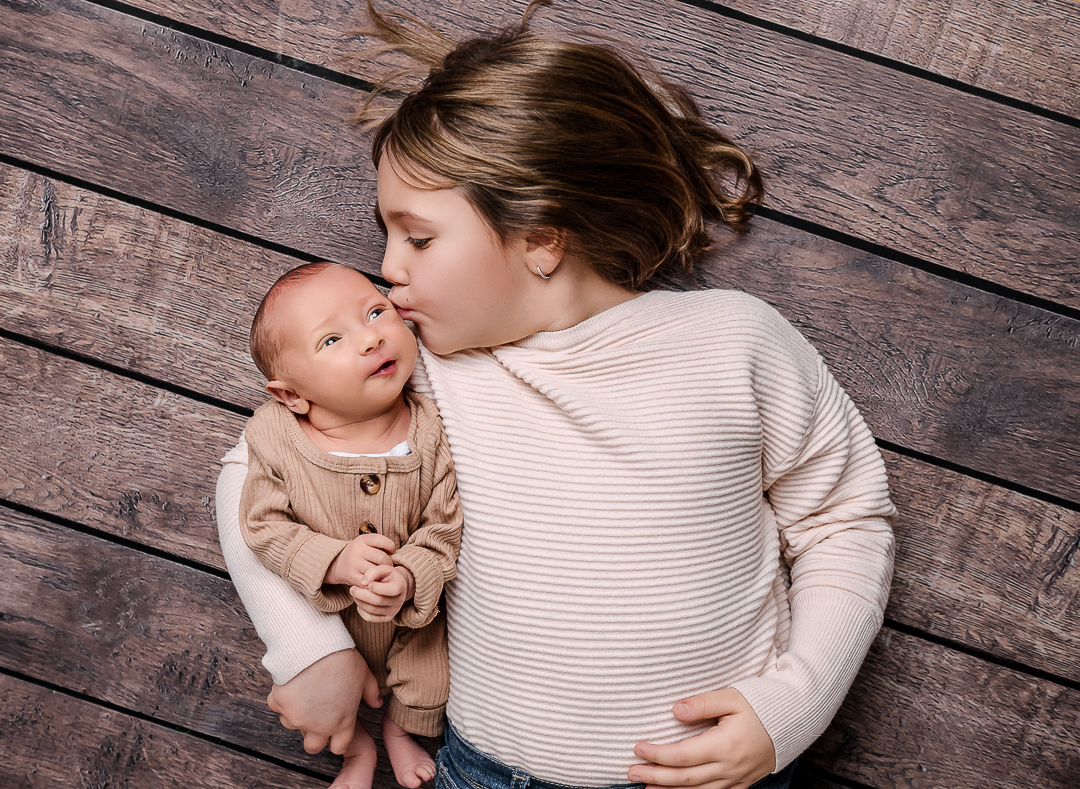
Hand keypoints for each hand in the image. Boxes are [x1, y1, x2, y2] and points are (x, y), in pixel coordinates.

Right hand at [266, 648, 381, 755]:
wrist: (316, 645)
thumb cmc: (343, 659)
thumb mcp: (365, 675)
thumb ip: (371, 693)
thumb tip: (377, 703)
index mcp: (342, 722)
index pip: (339, 747)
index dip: (337, 739)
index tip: (335, 728)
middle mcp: (319, 725)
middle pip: (313, 747)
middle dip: (314, 736)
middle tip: (316, 716)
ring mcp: (297, 717)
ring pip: (292, 725)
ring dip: (296, 715)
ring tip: (304, 694)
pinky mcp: (280, 704)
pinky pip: (277, 707)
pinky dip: (281, 698)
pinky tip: (290, 684)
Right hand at [325, 533, 395, 587]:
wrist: (336, 565)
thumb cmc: (357, 553)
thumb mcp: (364, 542)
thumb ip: (378, 543)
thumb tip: (393, 551)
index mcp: (361, 540)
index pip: (381, 540)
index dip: (390, 546)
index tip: (392, 551)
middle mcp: (357, 551)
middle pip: (381, 557)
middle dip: (389, 563)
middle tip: (388, 565)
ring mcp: (354, 564)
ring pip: (377, 570)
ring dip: (383, 573)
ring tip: (382, 572)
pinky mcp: (352, 576)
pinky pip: (370, 581)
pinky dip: (375, 581)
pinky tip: (376, 579)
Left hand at [350, 564, 413, 621]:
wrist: (395, 586)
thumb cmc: (387, 575)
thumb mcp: (382, 568)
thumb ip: (373, 572)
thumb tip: (362, 582)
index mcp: (400, 586)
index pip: (391, 590)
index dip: (378, 587)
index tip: (368, 584)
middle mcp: (399, 601)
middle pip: (378, 601)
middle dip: (362, 595)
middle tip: (352, 589)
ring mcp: (393, 611)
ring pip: (372, 610)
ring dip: (360, 601)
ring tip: (354, 593)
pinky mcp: (386, 618)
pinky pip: (370, 618)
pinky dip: (361, 610)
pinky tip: (360, 601)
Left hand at [629, 688, 774, 788]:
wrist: (793, 721)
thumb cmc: (760, 704)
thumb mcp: (732, 697)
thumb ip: (702, 703)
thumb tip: (675, 710)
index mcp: (725, 745)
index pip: (682, 755)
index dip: (658, 754)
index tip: (638, 747)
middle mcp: (730, 767)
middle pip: (685, 778)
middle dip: (656, 775)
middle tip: (631, 771)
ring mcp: (737, 779)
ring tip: (646, 787)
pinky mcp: (742, 784)